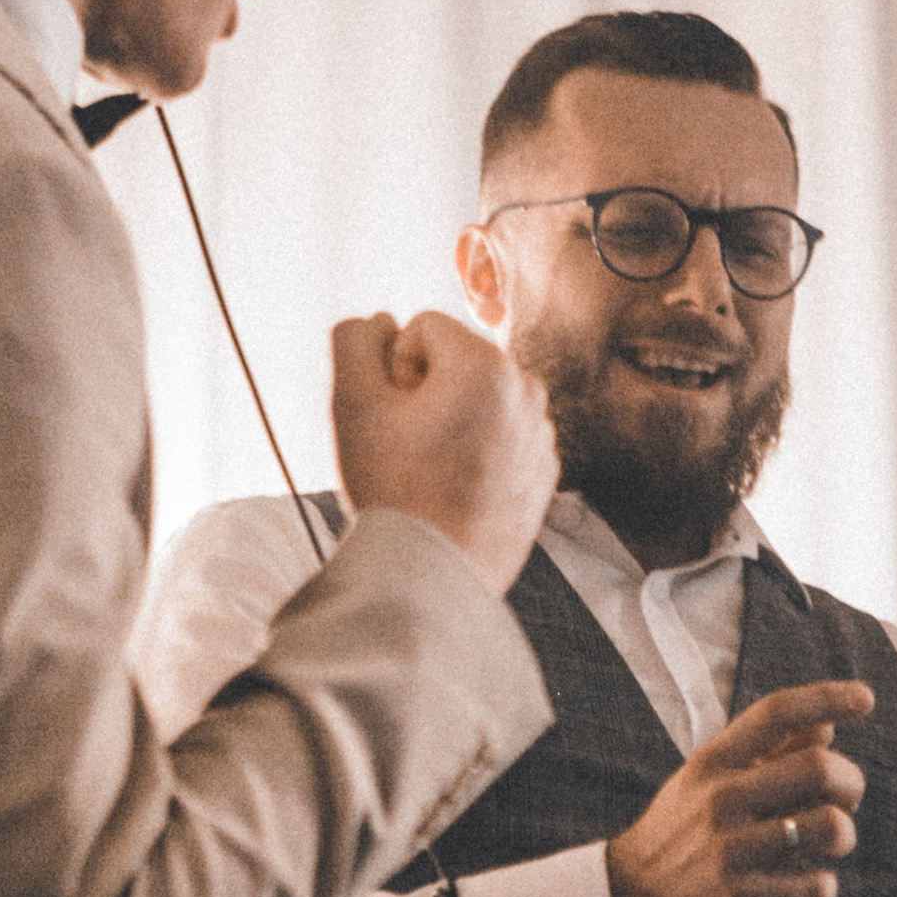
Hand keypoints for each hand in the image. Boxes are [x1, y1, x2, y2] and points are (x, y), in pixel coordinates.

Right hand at [332, 312, 557, 596]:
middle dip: (426, 390)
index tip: (394, 414)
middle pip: (456, 362)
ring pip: (479, 401)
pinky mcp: (544, 471)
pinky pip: (502, 439)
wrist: (434, 574)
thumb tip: (379, 322)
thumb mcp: (352, 403)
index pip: (423, 327)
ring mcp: (542, 433)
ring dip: (451, 421)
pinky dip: (478, 454)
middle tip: (408, 444)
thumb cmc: (393, 488)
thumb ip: (355, 340)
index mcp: (488, 364)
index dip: (393, 366)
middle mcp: (528, 390)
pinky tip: (454, 490)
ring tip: (430, 471)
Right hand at [605, 680, 875, 896]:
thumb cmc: (678, 836)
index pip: (775, 712)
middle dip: (851, 783)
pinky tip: (806, 886)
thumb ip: (765, 754)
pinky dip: (824, 887)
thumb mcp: (706, 783)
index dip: (826, 697)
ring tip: (831, 845)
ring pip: (830, 826)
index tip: (866, 698)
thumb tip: (826, 729)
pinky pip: (817, 887)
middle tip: (846, 801)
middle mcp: (720, 800)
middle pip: (819, 769)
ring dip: (845, 836)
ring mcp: (729, 852)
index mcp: (711, 763)